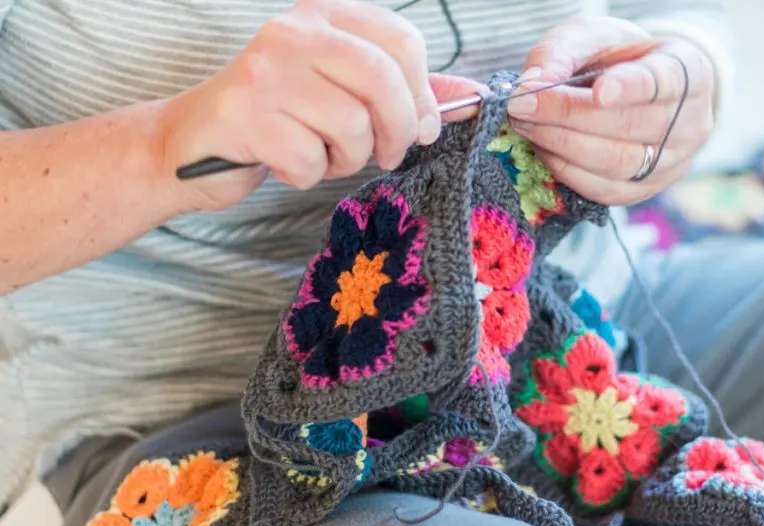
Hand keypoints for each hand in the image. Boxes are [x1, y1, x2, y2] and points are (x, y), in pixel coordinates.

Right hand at [158, 0, 485, 211]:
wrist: (193, 143)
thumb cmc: (281, 118)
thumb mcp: (344, 93)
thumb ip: (405, 91)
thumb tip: (474, 98)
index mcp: (325, 16)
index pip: (401, 40)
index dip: (422, 92)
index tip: (419, 125)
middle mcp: (293, 32)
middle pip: (381, 79)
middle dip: (397, 129)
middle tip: (388, 154)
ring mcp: (264, 70)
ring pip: (349, 124)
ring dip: (348, 158)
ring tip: (324, 156)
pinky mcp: (243, 114)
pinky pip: (309, 158)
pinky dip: (308, 175)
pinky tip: (286, 163)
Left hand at [507, 16, 714, 206]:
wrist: (639, 93)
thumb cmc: (619, 59)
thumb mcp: (594, 36)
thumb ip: (563, 51)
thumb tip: (532, 84)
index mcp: (689, 72)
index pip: (664, 82)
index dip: (631, 87)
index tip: (598, 90)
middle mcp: (691, 123)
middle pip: (630, 126)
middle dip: (569, 116)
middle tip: (523, 105)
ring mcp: (671, 163)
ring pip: (616, 162)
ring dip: (562, 145)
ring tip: (526, 124)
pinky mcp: (644, 190)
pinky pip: (604, 190)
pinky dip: (567, 170)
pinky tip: (544, 149)